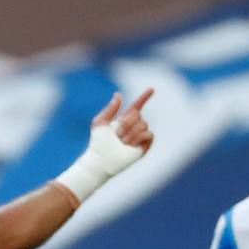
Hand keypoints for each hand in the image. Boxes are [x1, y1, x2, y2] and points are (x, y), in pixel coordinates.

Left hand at [55, 88, 154, 203]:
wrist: (101, 159)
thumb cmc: (97, 143)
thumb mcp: (100, 122)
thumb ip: (110, 108)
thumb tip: (118, 94)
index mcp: (124, 120)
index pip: (137, 106)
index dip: (144, 97)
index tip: (151, 89)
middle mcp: (133, 127)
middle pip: (138, 114)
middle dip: (127, 123)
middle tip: (117, 135)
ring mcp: (139, 137)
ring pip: (144, 124)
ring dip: (131, 132)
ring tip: (122, 142)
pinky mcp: (144, 146)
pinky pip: (149, 134)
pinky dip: (139, 138)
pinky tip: (130, 145)